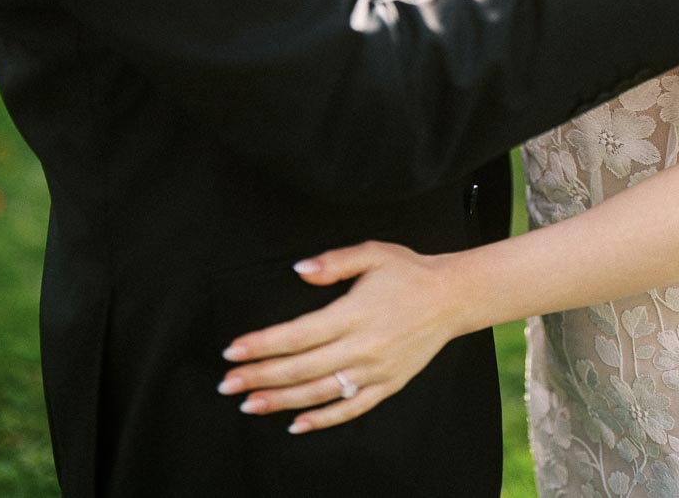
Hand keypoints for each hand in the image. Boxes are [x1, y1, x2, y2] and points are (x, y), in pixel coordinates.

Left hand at [217, 242, 458, 431]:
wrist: (452, 297)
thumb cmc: (408, 271)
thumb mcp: (372, 253)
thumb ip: (334, 261)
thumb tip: (299, 270)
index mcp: (353, 313)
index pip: (297, 334)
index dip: (262, 345)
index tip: (233, 351)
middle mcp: (361, 347)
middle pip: (301, 368)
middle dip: (260, 376)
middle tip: (226, 383)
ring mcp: (374, 371)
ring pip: (319, 392)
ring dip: (280, 401)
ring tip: (248, 404)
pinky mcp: (387, 385)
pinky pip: (350, 409)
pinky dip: (322, 419)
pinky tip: (296, 424)